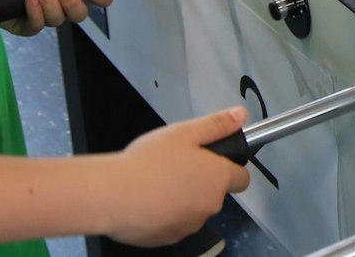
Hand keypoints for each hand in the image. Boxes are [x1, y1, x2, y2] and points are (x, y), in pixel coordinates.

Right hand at [104, 107, 251, 246]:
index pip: (242, 178)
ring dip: (183, 200)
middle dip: (200, 182)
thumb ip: (216, 124)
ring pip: (193, 210)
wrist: (112, 195)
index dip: (229, 168)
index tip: (210, 162)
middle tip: (175, 166)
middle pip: (214, 194)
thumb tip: (240, 116)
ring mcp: (189, 226)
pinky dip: (165, 215)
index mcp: (218, 179)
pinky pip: (173, 225)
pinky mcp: (168, 239)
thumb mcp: (184, 132)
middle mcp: (210, 206)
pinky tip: (146, 202)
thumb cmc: (149, 161)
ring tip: (157, 184)